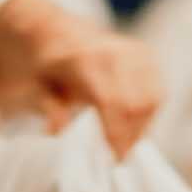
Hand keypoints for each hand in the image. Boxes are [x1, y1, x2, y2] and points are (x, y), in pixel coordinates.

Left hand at [0, 0, 160, 156]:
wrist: (54, 33)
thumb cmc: (43, 67)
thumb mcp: (34, 86)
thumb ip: (47, 108)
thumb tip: (58, 131)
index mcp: (83, 59)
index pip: (111, 101)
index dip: (116, 133)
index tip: (113, 158)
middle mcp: (113, 51)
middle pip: (136, 104)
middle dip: (130, 136)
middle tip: (117, 157)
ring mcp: (132, 51)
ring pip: (151, 100)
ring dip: (141, 126)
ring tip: (122, 142)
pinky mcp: (145, 56)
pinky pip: (157, 92)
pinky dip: (148, 113)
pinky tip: (132, 125)